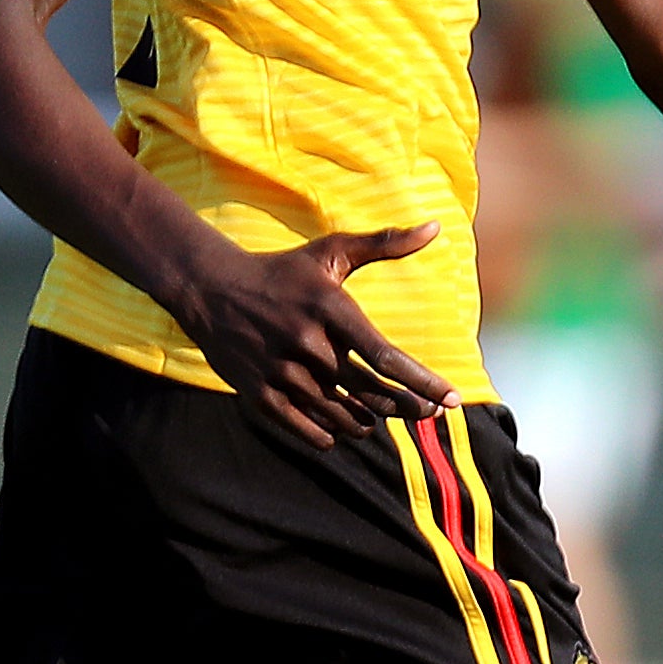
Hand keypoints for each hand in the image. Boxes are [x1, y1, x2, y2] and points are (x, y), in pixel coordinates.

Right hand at [178, 224, 457, 446]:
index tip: (451, 399)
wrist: (210, 288)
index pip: (384, 355)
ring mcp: (281, 371)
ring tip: (379, 417)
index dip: (422, 382)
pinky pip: (307, 428)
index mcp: (329, 308)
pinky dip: (331, 435)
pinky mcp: (259, 393)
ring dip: (368, 422)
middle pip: (369, 392)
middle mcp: (307, 342)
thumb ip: (385, 243)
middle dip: (405, 407)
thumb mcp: (330, 252)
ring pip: (341, 415)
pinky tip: (343, 429)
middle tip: (424, 412)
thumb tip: (437, 228)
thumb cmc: (282, 271)